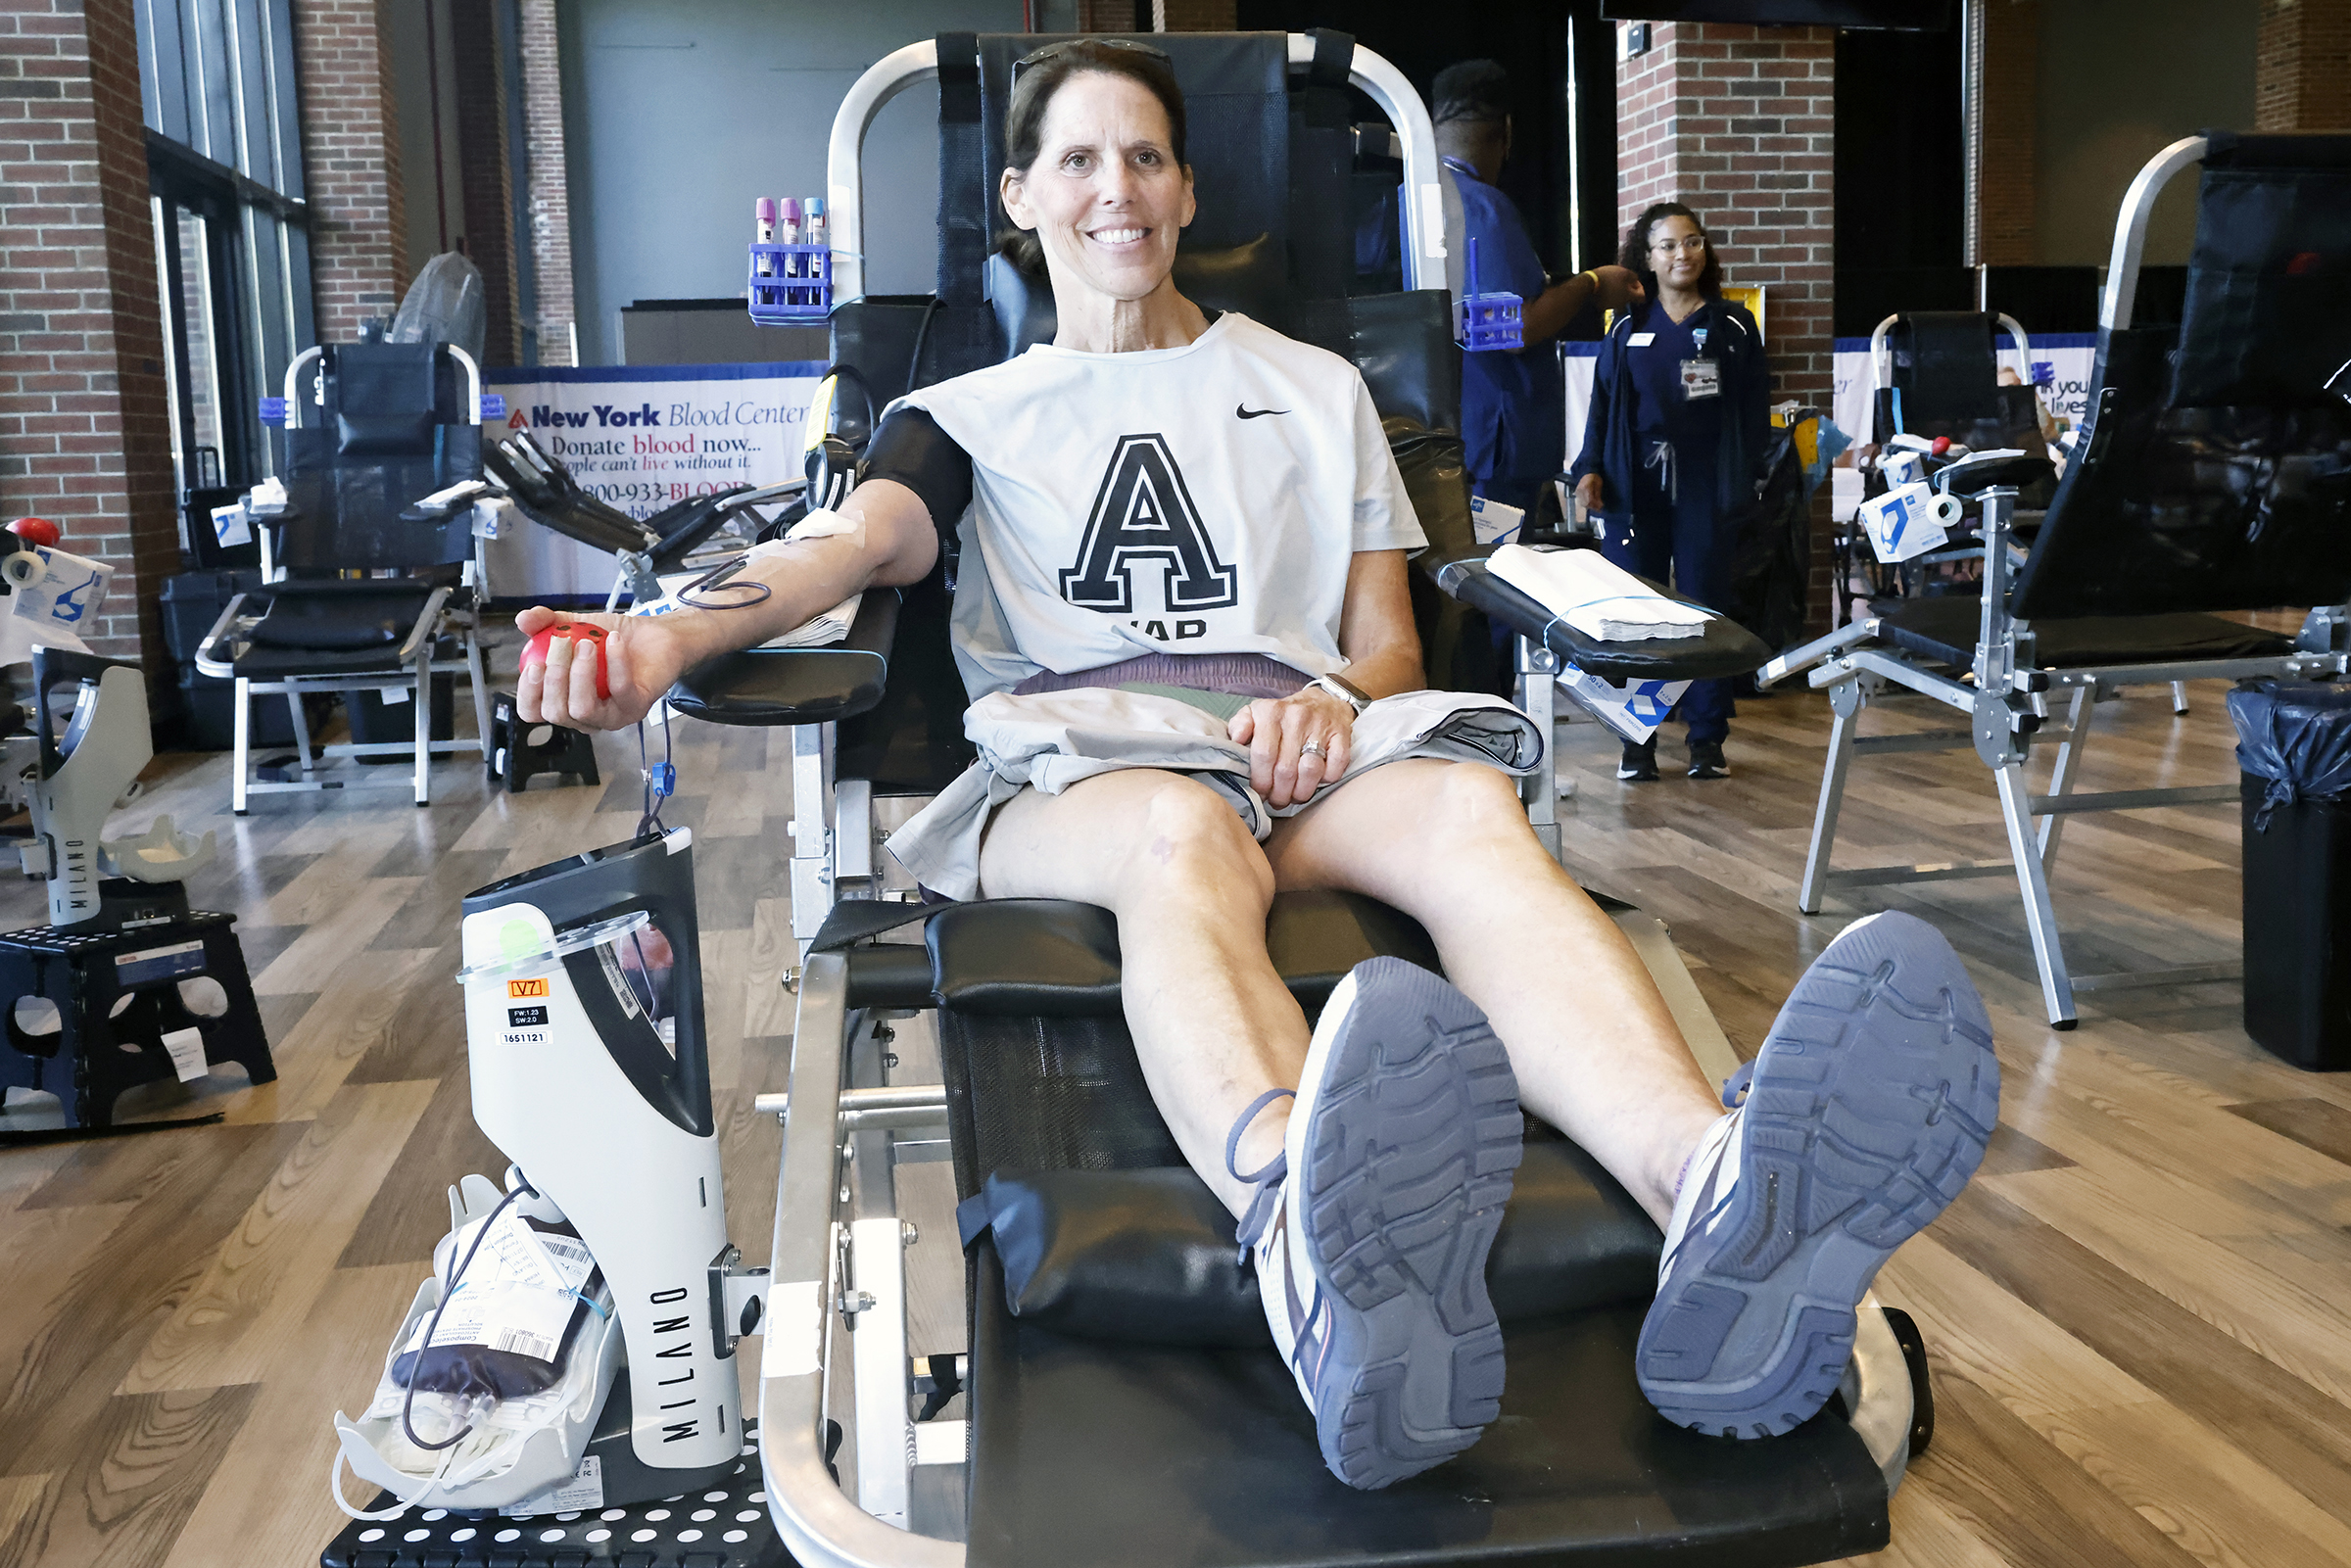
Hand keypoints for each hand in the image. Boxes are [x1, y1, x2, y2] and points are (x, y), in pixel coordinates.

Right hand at [515, 605, 692, 729]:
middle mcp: (586, 715)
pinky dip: (614, 662)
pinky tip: (613, 641)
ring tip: (586, 642)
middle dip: (554, 678)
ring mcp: (611, 716)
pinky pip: (619, 690)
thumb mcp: (573, 624)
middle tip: (561, 644)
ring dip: (580, 674)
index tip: (533, 665)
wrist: (655, 635)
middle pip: (555, 713)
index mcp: (564, 700)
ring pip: (582, 709)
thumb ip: (545, 622)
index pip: (533, 713)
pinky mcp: (636, 707)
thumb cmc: (612, 638)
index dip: (527, 693)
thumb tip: (522, 620)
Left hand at [1229, 689, 1354, 808]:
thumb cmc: (1283, 715)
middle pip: (1285, 769)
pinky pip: (1334, 769)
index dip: (1260, 781)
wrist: (1323, 700)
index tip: (1259, 793)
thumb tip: (1235, 741)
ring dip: (1301, 792)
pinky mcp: (1342, 735)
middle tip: (1276, 800)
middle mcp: (1296, 717)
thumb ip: (1240, 725)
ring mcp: (1321, 726)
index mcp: (1271, 712)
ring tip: (1294, 796)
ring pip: (1310, 771)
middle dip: (1279, 793)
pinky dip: (1326, 781)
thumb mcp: (1256, 712)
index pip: (1263, 754)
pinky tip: (1316, 781)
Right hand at [1575, 473, 1604, 516]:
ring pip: (1583, 503)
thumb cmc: (1594, 477)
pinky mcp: (1577, 493)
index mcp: (1586, 488)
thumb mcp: (1599, 485)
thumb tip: (1600, 504)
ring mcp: (1578, 492)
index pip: (1591, 500)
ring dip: (1590, 506)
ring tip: (1596, 507)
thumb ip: (1598, 495)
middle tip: (1599, 509)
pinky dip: (1586, 504)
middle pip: (1587, 503)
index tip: (1601, 507)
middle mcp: (1580, 491)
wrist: (1587, 472)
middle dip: (1593, 507)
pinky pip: (1581, 501)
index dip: (1596, 505)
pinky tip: (1591, 504)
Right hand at [1590, 265, 1645, 311]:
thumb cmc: (1608, 276)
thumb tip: (1636, 280)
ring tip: (1613, 283)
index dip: (1640, 288)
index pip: (1642, 297)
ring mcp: (1611, 306)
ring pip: (1620, 300)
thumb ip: (1633, 277)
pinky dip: (1610, 295)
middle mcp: (1621, 304)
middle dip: (1628, 290)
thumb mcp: (1624, 272)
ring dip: (1619, 292)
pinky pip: (1610, 300)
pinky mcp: (1602, 305)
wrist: (1590, 283)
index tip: (1634, 281)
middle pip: (1630, 298)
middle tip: (1623, 281)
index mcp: (1628, 296)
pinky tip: (1606, 287)